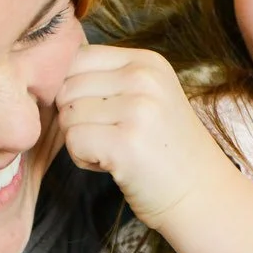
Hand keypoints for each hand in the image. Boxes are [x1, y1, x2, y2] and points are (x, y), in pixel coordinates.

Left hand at [55, 43, 227, 226]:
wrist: (202, 194)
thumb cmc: (165, 150)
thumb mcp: (148, 97)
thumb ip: (108, 80)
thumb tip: (51, 78)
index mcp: (147, 61)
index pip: (78, 58)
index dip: (74, 90)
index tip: (101, 114)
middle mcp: (144, 78)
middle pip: (67, 87)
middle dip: (76, 118)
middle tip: (109, 138)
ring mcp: (138, 109)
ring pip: (67, 115)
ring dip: (80, 141)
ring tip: (113, 151)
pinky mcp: (126, 143)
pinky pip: (73, 141)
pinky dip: (84, 159)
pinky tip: (112, 165)